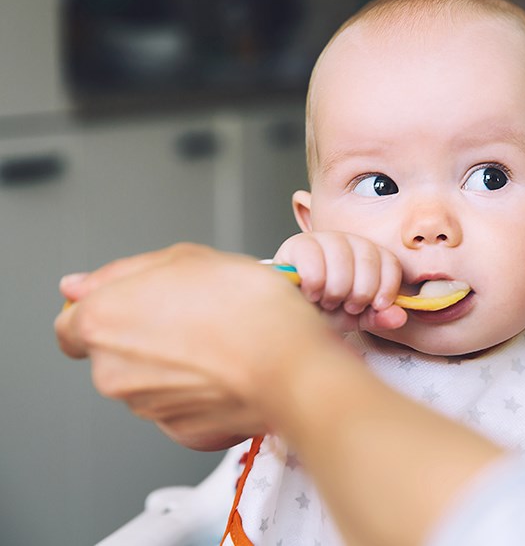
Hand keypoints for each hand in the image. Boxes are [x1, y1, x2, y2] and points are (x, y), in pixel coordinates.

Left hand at [54, 243, 342, 450]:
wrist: (290, 362)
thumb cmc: (246, 306)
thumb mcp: (185, 258)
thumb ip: (121, 272)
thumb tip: (77, 286)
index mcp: (101, 322)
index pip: (70, 325)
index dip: (104, 312)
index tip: (135, 306)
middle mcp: (112, 371)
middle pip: (114, 353)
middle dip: (145, 337)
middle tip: (194, 315)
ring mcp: (146, 407)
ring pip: (149, 382)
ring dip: (175, 364)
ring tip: (220, 340)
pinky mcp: (181, 432)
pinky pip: (181, 407)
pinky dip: (198, 393)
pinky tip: (228, 370)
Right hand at [273, 232, 406, 331]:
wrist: (291, 314)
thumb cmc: (324, 311)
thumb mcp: (356, 317)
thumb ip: (378, 316)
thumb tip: (399, 316)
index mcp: (368, 254)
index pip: (390, 261)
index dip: (386, 287)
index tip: (375, 306)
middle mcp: (348, 240)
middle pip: (368, 260)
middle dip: (359, 293)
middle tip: (345, 304)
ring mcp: (322, 239)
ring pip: (342, 258)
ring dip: (336, 289)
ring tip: (326, 300)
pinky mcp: (297, 244)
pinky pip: (313, 259)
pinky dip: (315, 283)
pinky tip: (311, 293)